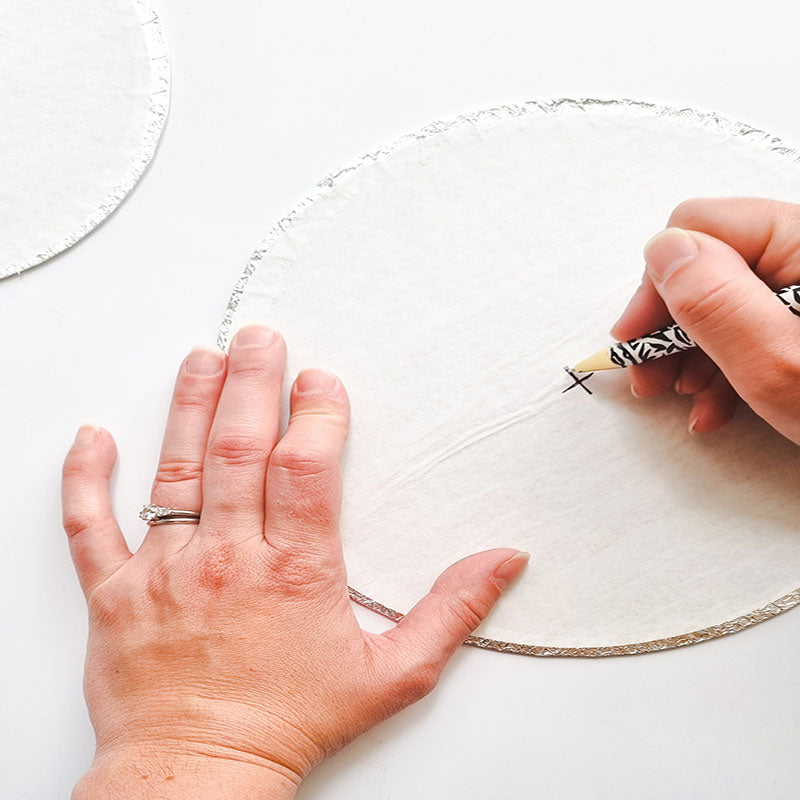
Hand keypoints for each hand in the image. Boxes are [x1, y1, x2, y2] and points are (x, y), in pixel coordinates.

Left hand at [63, 326, 527, 798]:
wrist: (202, 775)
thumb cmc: (292, 723)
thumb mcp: (394, 673)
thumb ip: (452, 610)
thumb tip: (503, 560)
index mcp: (296, 571)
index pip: (305, 468)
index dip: (314, 414)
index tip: (320, 379)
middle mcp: (229, 559)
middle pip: (238, 449)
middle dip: (251, 383)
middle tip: (259, 337)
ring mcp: (166, 572)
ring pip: (176, 471)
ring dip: (189, 406)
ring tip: (202, 357)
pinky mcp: (115, 593)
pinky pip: (90, 525)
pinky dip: (87, 477)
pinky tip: (95, 437)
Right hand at [612, 198, 799, 443]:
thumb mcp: (786, 370)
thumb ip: (720, 304)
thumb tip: (665, 252)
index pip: (701, 228)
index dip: (658, 286)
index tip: (637, 341)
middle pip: (710, 263)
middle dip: (671, 324)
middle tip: (651, 379)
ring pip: (727, 297)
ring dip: (695, 350)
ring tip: (687, 399)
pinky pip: (755, 322)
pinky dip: (728, 362)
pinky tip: (718, 401)